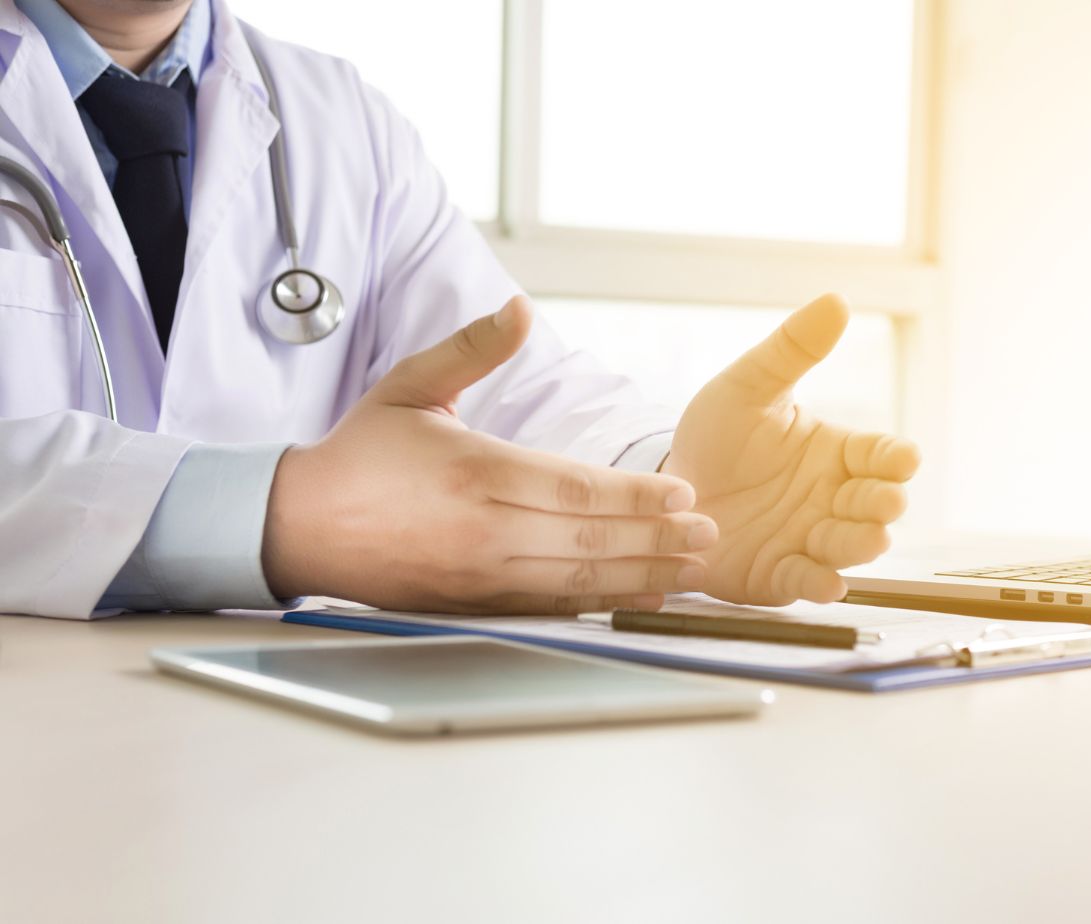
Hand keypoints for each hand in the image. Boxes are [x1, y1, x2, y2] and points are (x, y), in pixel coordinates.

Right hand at [263, 298, 716, 612]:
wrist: (296, 526)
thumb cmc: (359, 453)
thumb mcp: (410, 386)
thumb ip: (471, 349)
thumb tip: (520, 308)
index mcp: (475, 471)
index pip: (575, 487)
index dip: (635, 495)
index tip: (683, 493)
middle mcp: (483, 529)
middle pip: (588, 540)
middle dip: (657, 539)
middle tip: (709, 536)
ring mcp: (478, 574)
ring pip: (575, 581)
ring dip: (641, 576)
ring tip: (691, 571)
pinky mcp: (471, 603)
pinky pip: (547, 607)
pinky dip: (599, 604)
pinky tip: (639, 597)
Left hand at [662, 294, 919, 604]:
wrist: (664, 491)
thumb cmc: (715, 438)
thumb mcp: (748, 387)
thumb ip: (791, 349)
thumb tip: (834, 300)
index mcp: (836, 453)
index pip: (884, 456)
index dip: (897, 459)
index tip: (902, 459)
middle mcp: (833, 499)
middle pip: (880, 505)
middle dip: (885, 504)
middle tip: (881, 500)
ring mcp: (811, 539)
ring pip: (854, 546)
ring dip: (861, 544)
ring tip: (863, 539)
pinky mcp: (781, 575)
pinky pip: (811, 583)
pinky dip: (822, 585)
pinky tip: (827, 582)